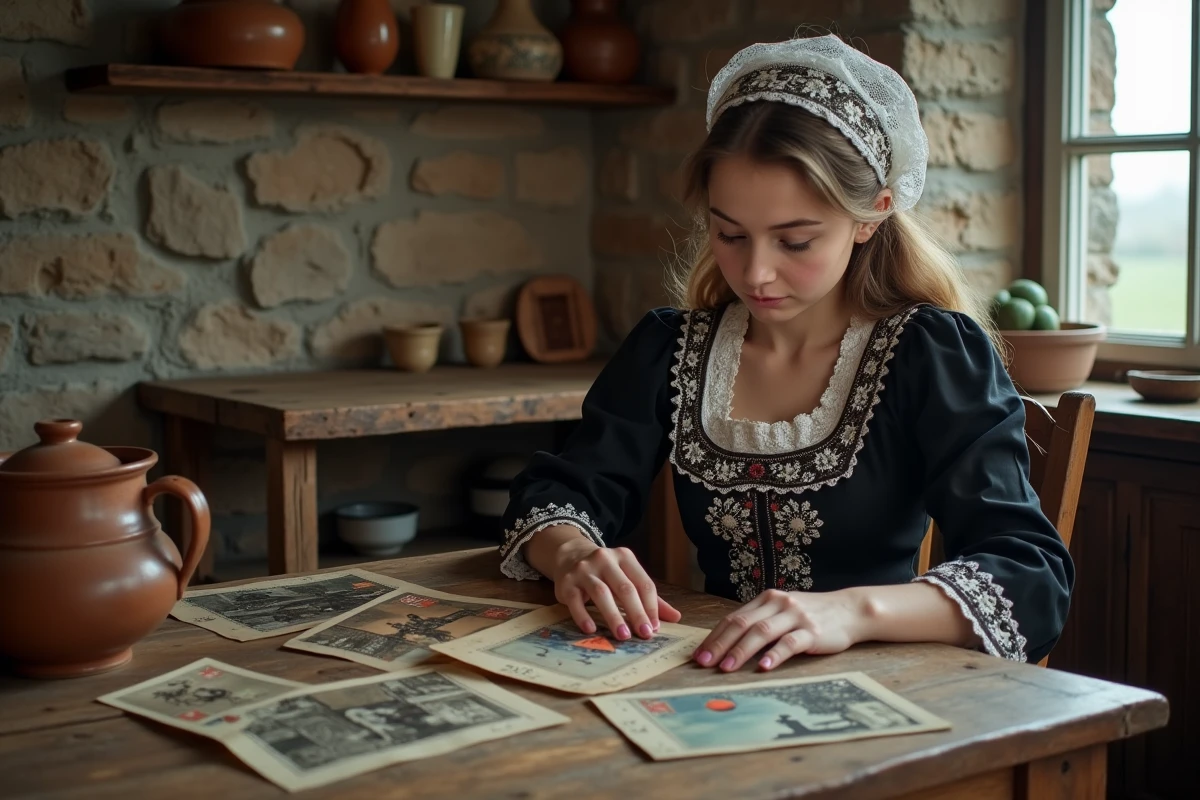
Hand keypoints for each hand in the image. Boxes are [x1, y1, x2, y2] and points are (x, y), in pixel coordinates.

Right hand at [551, 540, 681, 641]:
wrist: (569, 555)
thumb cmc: (605, 572)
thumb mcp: (627, 577)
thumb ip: (650, 597)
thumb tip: (676, 617)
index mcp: (625, 557)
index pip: (643, 583)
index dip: (651, 606)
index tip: (655, 628)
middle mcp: (605, 560)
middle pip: (624, 588)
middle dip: (636, 613)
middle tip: (644, 634)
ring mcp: (584, 570)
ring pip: (601, 593)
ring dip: (614, 616)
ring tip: (623, 636)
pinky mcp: (566, 583)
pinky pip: (575, 600)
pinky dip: (583, 616)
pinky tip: (591, 630)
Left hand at [693, 589, 868, 671]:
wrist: (850, 610)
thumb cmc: (812, 615)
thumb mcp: (783, 612)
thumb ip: (761, 622)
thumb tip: (729, 644)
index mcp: (767, 599)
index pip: (734, 618)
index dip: (715, 636)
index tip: (699, 654)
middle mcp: (778, 604)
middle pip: (742, 624)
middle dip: (720, 644)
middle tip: (704, 662)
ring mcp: (796, 616)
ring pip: (762, 632)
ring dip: (741, 651)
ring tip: (726, 667)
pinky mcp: (813, 632)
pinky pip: (790, 643)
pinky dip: (774, 655)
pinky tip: (763, 667)